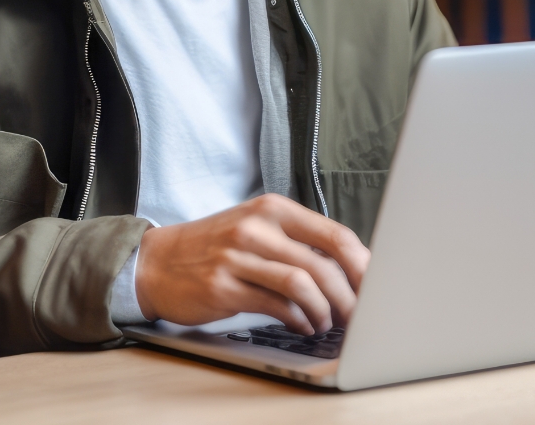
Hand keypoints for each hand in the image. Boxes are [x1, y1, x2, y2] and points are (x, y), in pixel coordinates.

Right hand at [135, 193, 369, 334]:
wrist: (157, 261)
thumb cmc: (214, 247)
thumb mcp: (256, 229)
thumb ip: (298, 243)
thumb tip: (349, 270)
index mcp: (273, 209)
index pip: (334, 234)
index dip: (362, 264)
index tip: (376, 285)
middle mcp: (257, 228)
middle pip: (324, 263)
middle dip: (350, 295)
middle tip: (359, 314)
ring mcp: (239, 256)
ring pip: (303, 284)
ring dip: (325, 310)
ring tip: (328, 322)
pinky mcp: (224, 286)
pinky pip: (276, 305)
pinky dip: (299, 319)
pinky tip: (303, 325)